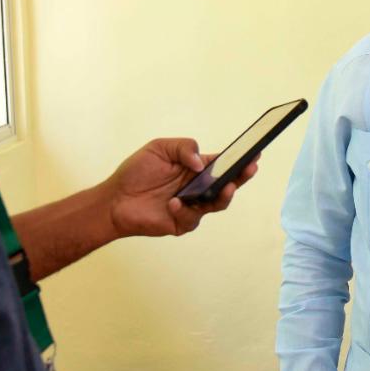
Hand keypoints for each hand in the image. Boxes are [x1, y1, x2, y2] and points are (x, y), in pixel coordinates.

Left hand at [101, 138, 258, 237]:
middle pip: (228, 183)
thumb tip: (201, 163)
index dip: (240, 158)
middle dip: (242, 176)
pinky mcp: (182, 222)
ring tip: (226, 187)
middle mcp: (199, 187)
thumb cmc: (137, 172)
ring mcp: (193, 206)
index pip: (224, 163)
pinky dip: (184, 209)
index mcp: (197, 168)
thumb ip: (183, 148)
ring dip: (224, 195)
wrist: (115, 199)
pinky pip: (192, 217)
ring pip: (218, 203)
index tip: (254, 152)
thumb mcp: (159, 148)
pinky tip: (172, 202)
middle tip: (250, 168)